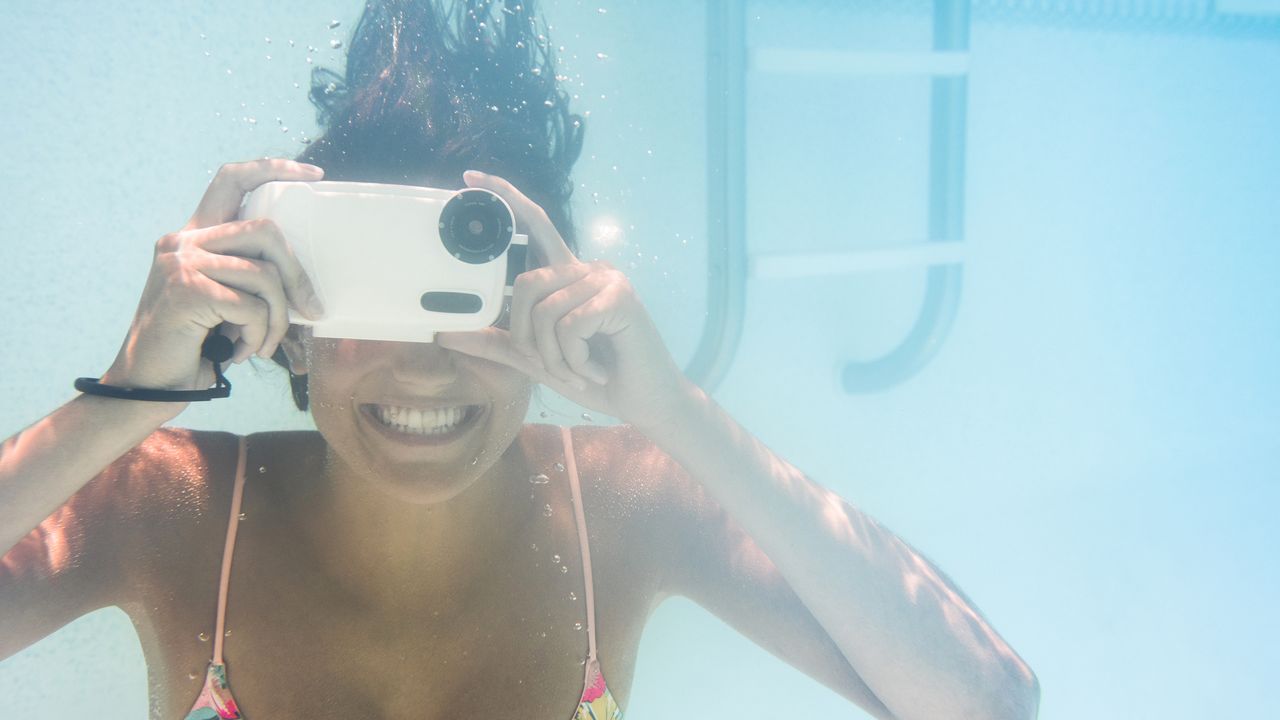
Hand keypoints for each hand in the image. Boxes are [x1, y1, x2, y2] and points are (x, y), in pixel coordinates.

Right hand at [100, 159, 325, 399]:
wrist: (148, 386)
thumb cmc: (194, 348)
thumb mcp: (226, 304)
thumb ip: (249, 279)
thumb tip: (307, 285)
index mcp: (194, 238)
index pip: (232, 179)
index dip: (273, 169)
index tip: (314, 176)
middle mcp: (184, 241)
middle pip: (266, 230)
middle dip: (297, 274)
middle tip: (310, 310)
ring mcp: (182, 263)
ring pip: (264, 275)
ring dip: (277, 320)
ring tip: (263, 345)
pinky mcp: (186, 290)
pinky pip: (252, 307)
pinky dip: (259, 335)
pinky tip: (241, 352)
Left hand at [436, 170, 691, 430]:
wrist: (642, 401)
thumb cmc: (595, 377)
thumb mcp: (536, 360)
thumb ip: (496, 343)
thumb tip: (444, 332)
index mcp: (566, 276)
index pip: (534, 224)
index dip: (505, 196)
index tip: (470, 177)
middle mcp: (585, 268)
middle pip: (525, 282)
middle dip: (526, 337)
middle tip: (550, 366)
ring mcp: (605, 278)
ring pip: (545, 311)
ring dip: (554, 357)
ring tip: (580, 372)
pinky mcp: (620, 296)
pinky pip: (570, 326)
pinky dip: (575, 359)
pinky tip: (597, 368)